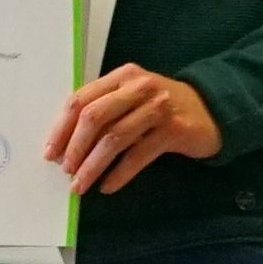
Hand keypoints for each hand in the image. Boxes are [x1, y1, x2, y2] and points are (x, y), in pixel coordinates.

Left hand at [45, 64, 221, 195]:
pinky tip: (107, 186)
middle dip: (75, 147)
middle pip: (94, 117)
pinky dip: (119, 174)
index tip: (51, 151)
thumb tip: (67, 142)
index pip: (81, 99)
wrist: (211, 110)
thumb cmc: (163, 106)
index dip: (62, 127)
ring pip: (114, 138)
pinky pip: (138, 155)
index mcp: (122, 76)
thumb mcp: (134, 96)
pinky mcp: (173, 131)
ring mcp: (158, 107)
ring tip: (80, 184)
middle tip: (66, 170)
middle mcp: (139, 87)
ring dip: (92, 165)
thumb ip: (105, 108)